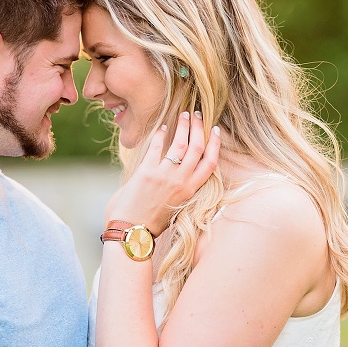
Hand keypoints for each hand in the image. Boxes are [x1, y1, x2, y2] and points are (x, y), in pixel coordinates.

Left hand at [110, 111, 220, 235]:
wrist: (132, 231)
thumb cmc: (153, 222)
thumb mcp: (177, 205)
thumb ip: (182, 187)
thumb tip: (183, 168)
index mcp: (191, 191)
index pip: (210, 162)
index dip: (215, 144)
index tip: (215, 130)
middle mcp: (181, 181)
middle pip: (197, 148)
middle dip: (199, 128)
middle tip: (199, 115)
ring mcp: (164, 176)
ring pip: (180, 144)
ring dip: (183, 126)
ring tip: (184, 114)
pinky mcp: (146, 172)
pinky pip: (157, 147)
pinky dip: (160, 134)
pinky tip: (162, 126)